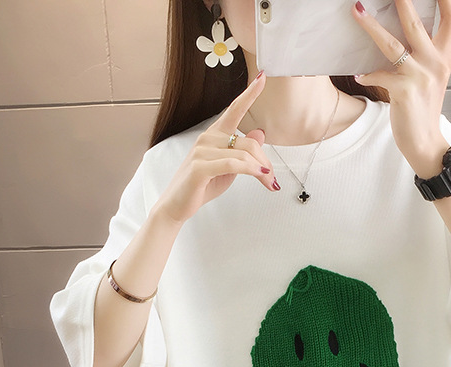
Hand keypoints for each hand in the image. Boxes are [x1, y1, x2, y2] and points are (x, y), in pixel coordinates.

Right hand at [153, 72, 279, 225]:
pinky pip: (233, 164)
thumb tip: (260, 133)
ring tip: (268, 183)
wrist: (177, 206)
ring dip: (261, 171)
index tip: (263, 77)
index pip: (235, 109)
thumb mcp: (229, 168)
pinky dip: (250, 169)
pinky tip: (259, 175)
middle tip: (272, 180)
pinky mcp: (200, 167)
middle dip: (265, 162)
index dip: (250, 93)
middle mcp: (207, 138)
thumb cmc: (201, 186)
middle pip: (249, 143)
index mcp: (215, 135)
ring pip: (244, 154)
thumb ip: (243, 151)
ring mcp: (202, 151)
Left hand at [352, 0, 450, 177]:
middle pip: (416, 23)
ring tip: (358, 11)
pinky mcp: (404, 92)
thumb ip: (425, 54)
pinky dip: (367, 75)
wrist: (425, 141)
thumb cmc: (424, 109)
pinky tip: (360, 75)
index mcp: (445, 56)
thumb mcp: (432, 77)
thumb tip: (403, 31)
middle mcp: (435, 63)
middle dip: (401, 1)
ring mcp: (420, 76)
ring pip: (392, 45)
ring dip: (372, 27)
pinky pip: (380, 76)